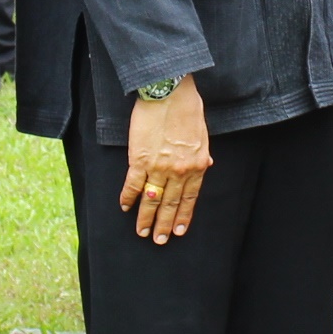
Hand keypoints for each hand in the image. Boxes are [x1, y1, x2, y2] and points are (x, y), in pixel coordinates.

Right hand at [122, 81, 211, 243]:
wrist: (169, 93)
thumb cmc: (187, 108)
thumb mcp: (203, 134)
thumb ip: (203, 154)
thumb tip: (207, 165)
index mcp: (197, 165)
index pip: (190, 199)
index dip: (183, 217)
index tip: (178, 231)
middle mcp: (179, 171)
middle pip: (170, 204)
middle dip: (164, 224)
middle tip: (158, 240)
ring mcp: (158, 167)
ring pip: (151, 200)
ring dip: (145, 218)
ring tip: (141, 232)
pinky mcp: (139, 159)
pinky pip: (133, 185)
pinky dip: (128, 198)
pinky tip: (125, 207)